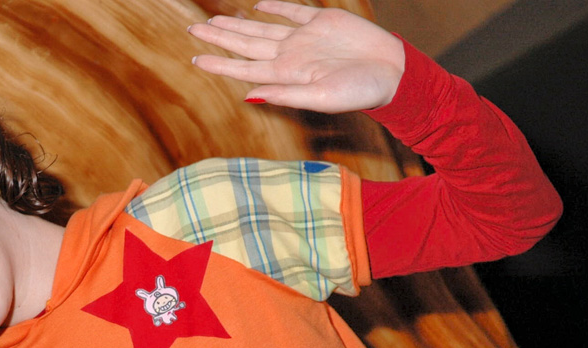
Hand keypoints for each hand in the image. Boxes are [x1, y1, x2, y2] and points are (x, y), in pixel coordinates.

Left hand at [188, 0, 404, 112]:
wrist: (393, 72)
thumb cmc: (360, 92)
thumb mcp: (322, 99)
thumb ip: (286, 96)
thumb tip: (249, 95)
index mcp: (286, 75)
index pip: (244, 68)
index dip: (219, 63)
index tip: (195, 59)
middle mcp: (290, 56)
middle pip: (246, 45)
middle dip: (219, 38)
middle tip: (193, 30)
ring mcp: (304, 38)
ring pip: (262, 28)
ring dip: (237, 25)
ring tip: (214, 21)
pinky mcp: (323, 21)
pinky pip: (293, 11)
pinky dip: (274, 7)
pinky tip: (256, 6)